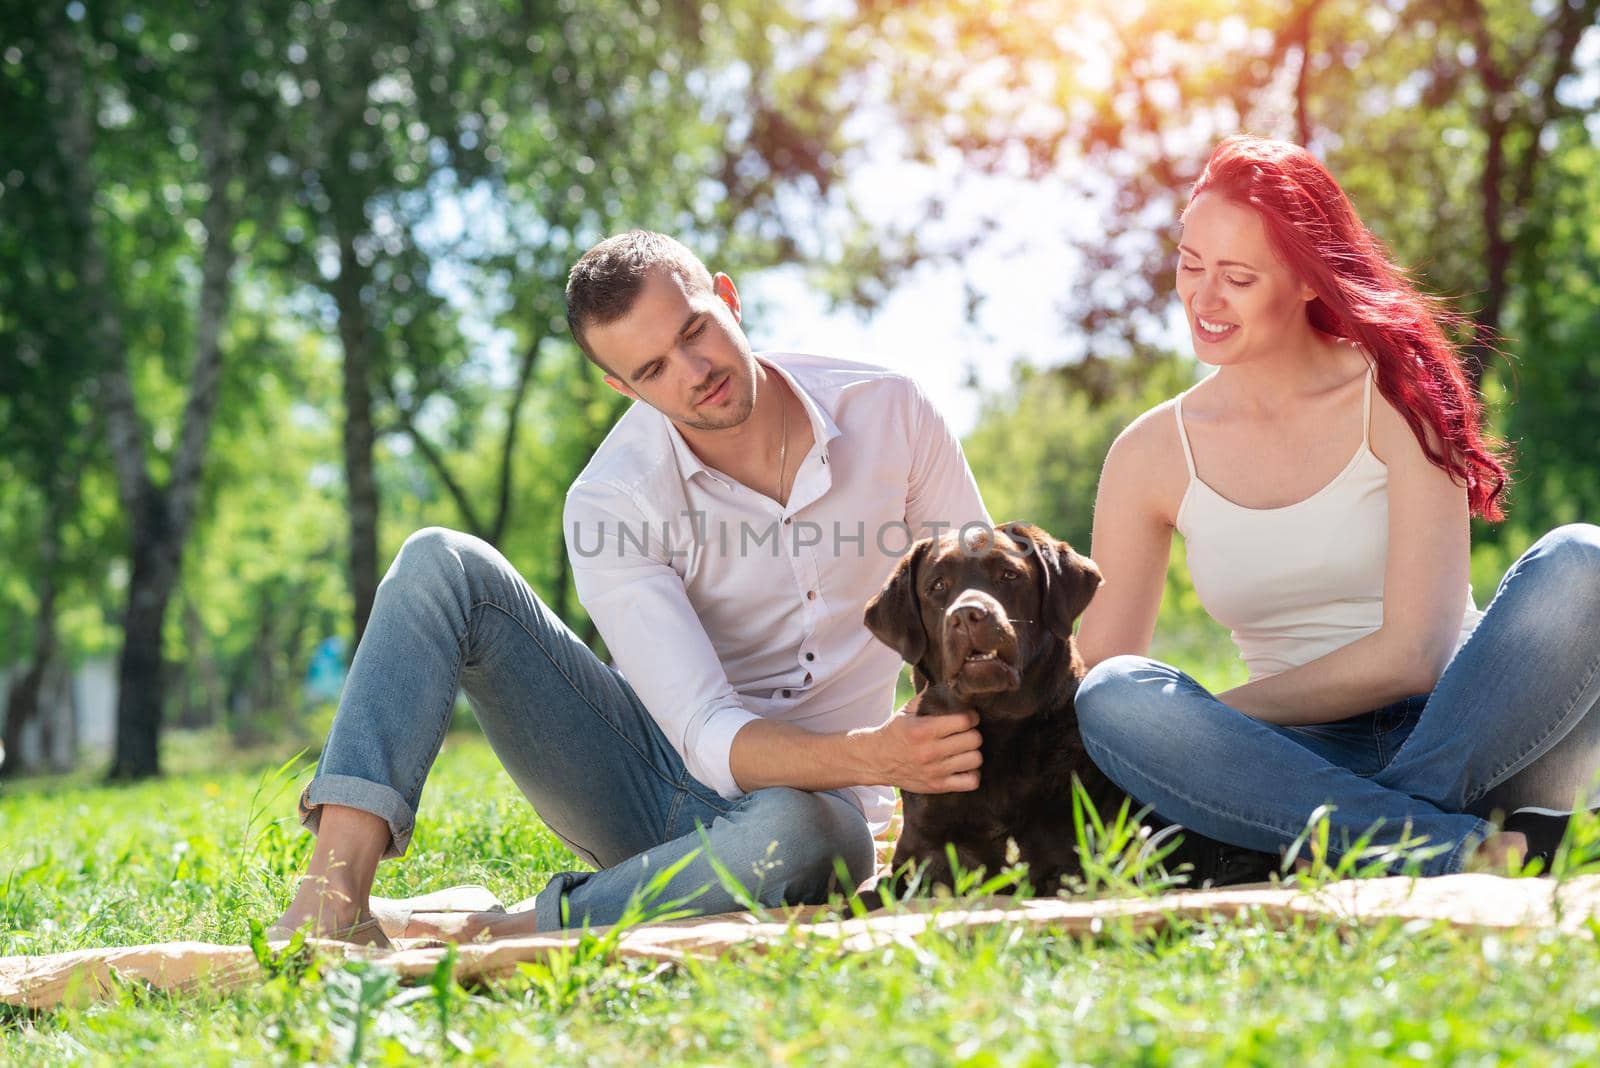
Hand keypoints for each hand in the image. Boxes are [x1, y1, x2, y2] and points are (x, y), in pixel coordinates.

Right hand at [853, 699, 981, 793]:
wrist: (876, 761)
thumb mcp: (907, 711)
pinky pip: (971, 782)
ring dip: (973, 753)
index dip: (971, 716)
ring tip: (965, 749)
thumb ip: (928, 697)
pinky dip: (972, 774)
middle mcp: (930, 751)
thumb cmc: (895, 733)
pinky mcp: (938, 786)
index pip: (964, 721)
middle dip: (973, 733)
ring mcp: (935, 771)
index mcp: (924, 730)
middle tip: (967, 732)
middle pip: (973, 740)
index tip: (968, 716)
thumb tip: (949, 681)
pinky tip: (963, 766)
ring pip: (975, 760)